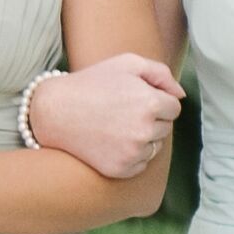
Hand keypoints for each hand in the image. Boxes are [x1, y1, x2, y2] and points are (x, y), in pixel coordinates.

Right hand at [24, 53, 179, 176]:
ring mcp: (132, 152)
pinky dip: (130, 155)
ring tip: (114, 127)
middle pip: (165, 128)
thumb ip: (160, 73)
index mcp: (149, 102)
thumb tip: (181, 95)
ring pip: (154, 147)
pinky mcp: (121, 169)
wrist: (53, 111)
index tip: (132, 98)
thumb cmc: (91, 83)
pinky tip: (110, 142)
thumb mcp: (125, 64)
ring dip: (142, 138)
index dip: (154, 101)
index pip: (173, 107)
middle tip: (120, 112)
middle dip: (150, 119)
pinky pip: (140, 164)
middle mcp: (144, 130)